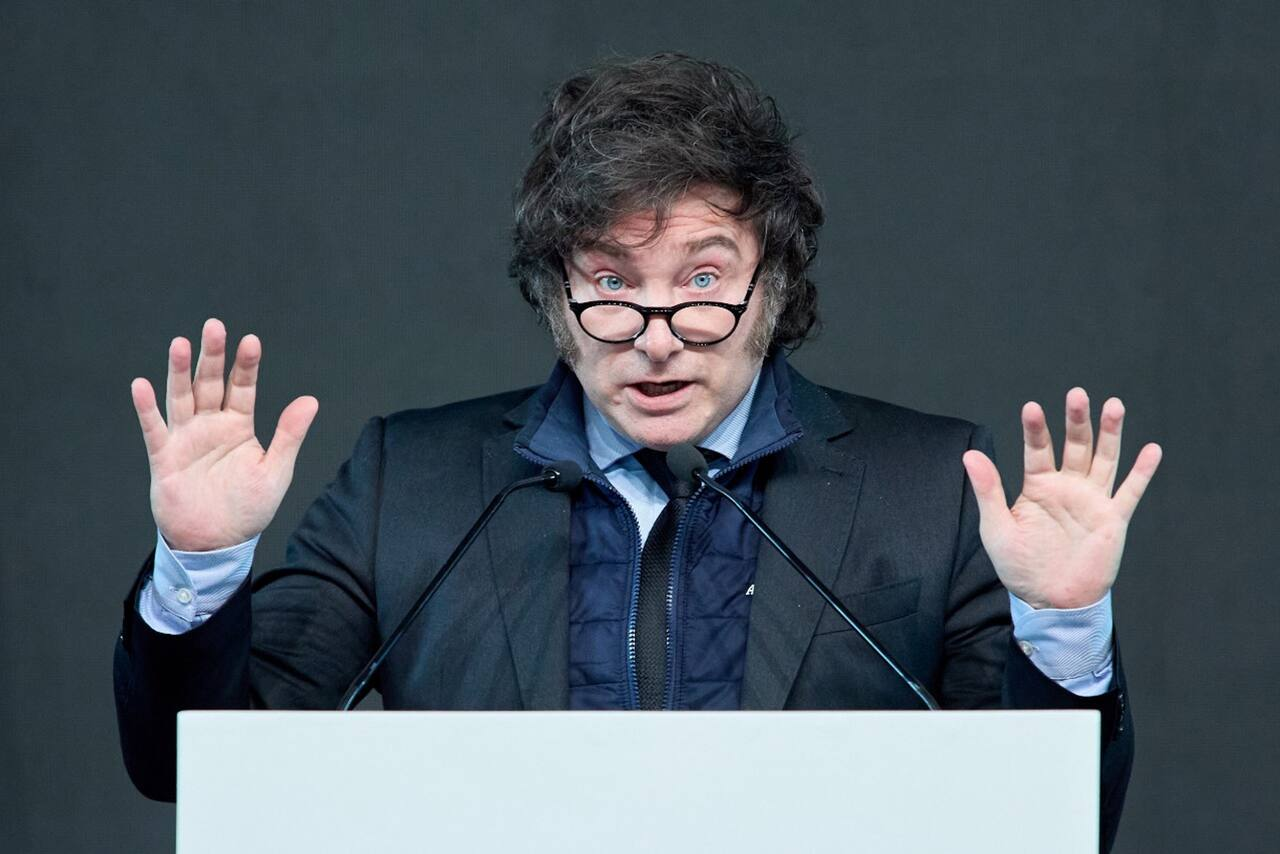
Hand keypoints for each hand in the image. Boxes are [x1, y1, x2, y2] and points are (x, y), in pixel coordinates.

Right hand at [130, 318, 318, 551]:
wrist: (217, 543)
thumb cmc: (248, 508)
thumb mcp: (276, 471)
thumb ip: (289, 435)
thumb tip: (310, 400)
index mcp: (239, 426)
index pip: (243, 387)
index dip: (246, 365)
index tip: (251, 340)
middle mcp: (211, 426)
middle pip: (210, 383)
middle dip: (212, 356)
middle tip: (213, 326)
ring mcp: (186, 439)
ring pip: (182, 397)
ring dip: (179, 371)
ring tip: (180, 343)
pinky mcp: (165, 458)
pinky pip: (154, 429)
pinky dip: (147, 408)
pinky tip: (141, 385)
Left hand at [961, 387, 1162, 608]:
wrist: (1049, 601)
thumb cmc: (1019, 566)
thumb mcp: (996, 528)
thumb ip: (988, 490)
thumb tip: (970, 454)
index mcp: (1037, 486)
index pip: (1037, 450)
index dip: (1036, 429)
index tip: (1032, 408)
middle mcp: (1067, 486)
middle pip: (1075, 446)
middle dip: (1077, 421)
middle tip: (1077, 394)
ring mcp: (1091, 501)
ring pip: (1104, 460)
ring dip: (1110, 434)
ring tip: (1114, 406)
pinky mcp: (1112, 520)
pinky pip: (1130, 492)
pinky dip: (1141, 472)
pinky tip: (1152, 450)